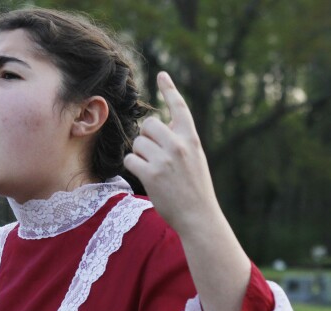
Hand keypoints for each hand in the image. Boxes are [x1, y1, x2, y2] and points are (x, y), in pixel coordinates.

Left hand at [123, 72, 221, 235]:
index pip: (179, 108)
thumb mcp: (196, 158)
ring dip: (140, 154)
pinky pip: (131, 160)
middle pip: (149, 124)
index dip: (169, 90)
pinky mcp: (152, 175)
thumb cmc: (196, 188)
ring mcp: (165, 160)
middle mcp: (179, 146)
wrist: (199, 216)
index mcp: (192, 139)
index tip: (161, 75)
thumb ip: (181, 140)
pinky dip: (134, 167)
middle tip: (153, 153)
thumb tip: (163, 125)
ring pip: (138, 142)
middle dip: (146, 137)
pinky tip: (145, 176)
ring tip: (154, 169)